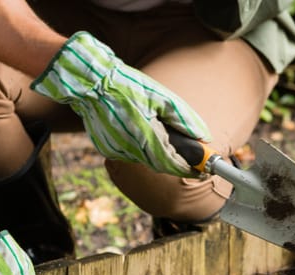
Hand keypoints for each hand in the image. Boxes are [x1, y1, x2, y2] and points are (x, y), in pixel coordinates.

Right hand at [31, 31, 210, 176]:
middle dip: (178, 164)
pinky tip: (139, 129)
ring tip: (161, 132)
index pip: (173, 164)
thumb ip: (184, 119)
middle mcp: (130, 148)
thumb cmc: (127, 85)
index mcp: (145, 135)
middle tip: (192, 159)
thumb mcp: (161, 96)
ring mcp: (116, 150)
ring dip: (159, 154)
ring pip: (146, 160)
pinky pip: (131, 153)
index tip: (203, 171)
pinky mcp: (107, 149)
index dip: (190, 169)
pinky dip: (141, 147)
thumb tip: (203, 136)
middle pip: (161, 165)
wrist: (90, 82)